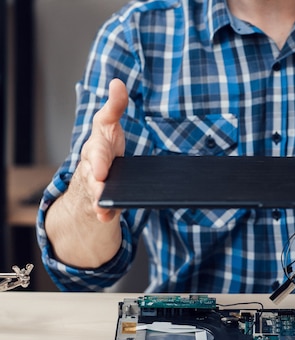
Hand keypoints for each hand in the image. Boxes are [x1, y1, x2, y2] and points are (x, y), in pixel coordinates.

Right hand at [71, 78, 127, 221]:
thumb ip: (115, 105)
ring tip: (103, 207)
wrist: (97, 170)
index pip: (97, 151)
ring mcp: (94, 184)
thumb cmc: (105, 144)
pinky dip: (103, 213)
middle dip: (96, 181)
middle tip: (101, 185)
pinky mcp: (101, 199)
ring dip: (99, 199)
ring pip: (95, 192)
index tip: (101, 170)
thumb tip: (118, 82)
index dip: (98, 161)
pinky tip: (106, 217)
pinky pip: (101, 207)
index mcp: (97, 146)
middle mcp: (91, 166)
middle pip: (92, 175)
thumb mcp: (109, 124)